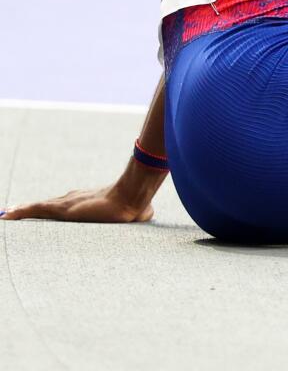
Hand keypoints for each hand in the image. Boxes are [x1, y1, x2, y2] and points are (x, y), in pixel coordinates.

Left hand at [2, 181, 153, 222]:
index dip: (50, 209)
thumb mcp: (137, 213)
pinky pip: (35, 210)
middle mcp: (75, 200)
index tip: (41, 211)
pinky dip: (19, 212)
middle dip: (31, 210)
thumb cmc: (137, 206)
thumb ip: (137, 213)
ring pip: (38, 208)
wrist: (133, 197)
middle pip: (48, 206)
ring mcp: (67, 204)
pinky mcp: (61, 209)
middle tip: (13, 213)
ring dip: (21, 211)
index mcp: (89, 202)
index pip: (64, 205)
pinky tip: (5, 215)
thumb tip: (148, 214)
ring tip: (5, 214)